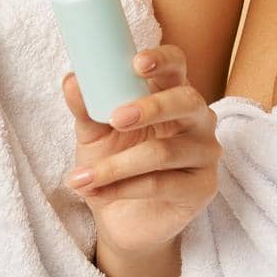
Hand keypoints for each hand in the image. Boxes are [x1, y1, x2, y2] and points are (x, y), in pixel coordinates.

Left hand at [61, 45, 220, 257]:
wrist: (121, 217)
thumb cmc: (113, 160)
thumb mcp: (94, 133)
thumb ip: (86, 107)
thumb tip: (72, 80)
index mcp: (171, 93)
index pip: (177, 65)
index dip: (162, 59)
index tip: (137, 62)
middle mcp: (196, 118)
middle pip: (186, 101)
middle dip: (150, 107)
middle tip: (115, 118)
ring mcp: (204, 153)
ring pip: (165, 151)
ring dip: (117, 165)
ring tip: (82, 177)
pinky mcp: (202, 188)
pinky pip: (161, 184)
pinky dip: (122, 189)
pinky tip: (95, 193)